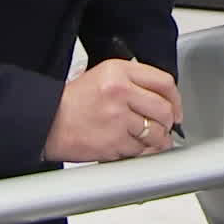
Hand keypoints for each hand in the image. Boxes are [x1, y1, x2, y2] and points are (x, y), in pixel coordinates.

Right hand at [41, 58, 183, 163]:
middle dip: (169, 121)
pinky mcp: (113, 142)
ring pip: (155, 133)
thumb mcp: (104, 76)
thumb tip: (162, 97)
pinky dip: (141, 152)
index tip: (176, 108)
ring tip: (150, 139)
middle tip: (165, 126)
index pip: (163, 82)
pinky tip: (133, 147)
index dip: (175, 98)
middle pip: (164, 109)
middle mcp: (120, 92)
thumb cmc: (73, 101)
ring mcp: (117, 118)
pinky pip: (140, 150)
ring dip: (158, 140)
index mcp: (119, 71)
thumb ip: (133, 81)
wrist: (47, 121)